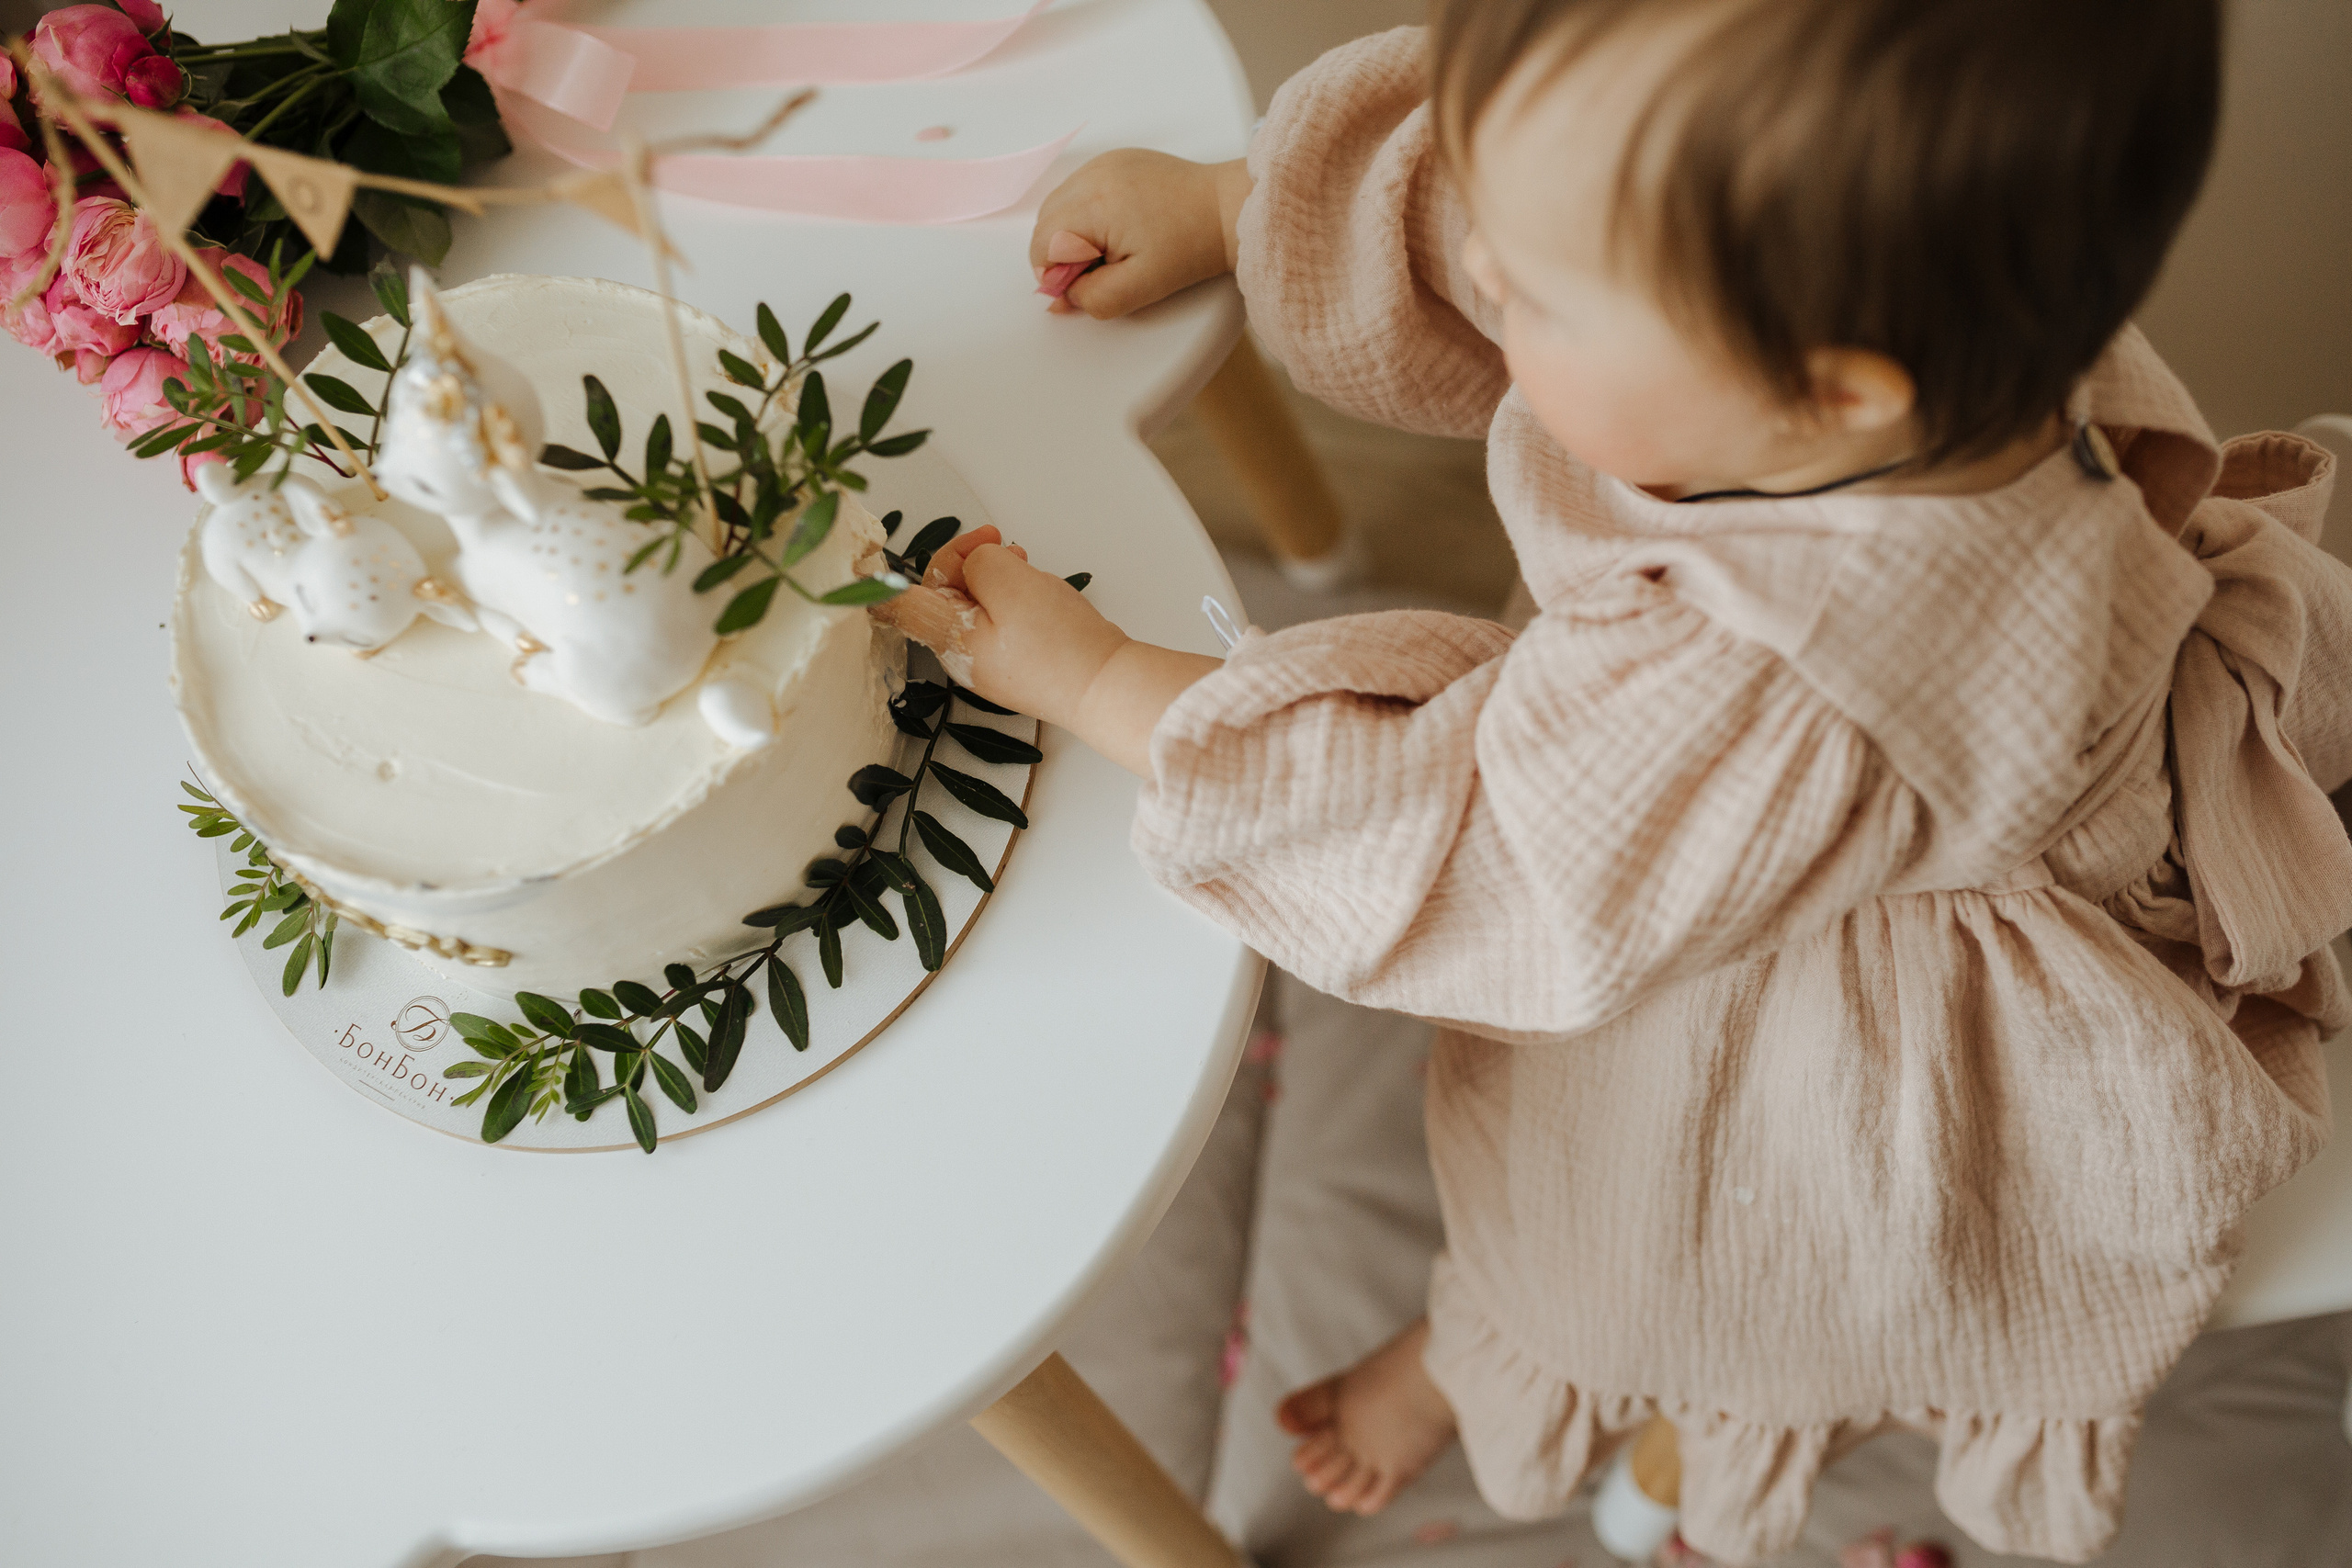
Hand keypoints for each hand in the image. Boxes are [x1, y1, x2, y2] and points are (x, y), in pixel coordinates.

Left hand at [902, 530, 1223, 775]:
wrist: (1107, 686)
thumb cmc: (1060, 646)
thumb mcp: (1009, 583)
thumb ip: (979, 562)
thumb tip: (977, 561)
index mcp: (949, 638)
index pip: (899, 606)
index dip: (886, 578)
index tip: (872, 559)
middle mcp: (964, 657)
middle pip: (947, 595)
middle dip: (972, 560)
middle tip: (1002, 541)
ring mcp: (994, 663)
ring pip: (981, 605)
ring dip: (1001, 576)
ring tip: (1028, 567)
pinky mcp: (1022, 664)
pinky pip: (1006, 622)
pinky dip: (1019, 599)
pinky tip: (1043, 594)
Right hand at [1030, 150, 1252, 318]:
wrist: (1225, 210)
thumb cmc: (1192, 245)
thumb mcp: (1141, 288)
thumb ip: (1095, 298)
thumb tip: (1060, 299)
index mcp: (1094, 205)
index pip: (1042, 245)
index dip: (1057, 275)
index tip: (1089, 283)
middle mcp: (1091, 176)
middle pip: (1045, 224)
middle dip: (1062, 253)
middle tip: (1103, 268)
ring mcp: (1101, 163)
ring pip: (1058, 206)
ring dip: (1071, 233)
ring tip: (1112, 248)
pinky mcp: (1113, 160)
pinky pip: (1078, 189)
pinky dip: (1086, 213)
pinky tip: (1118, 226)